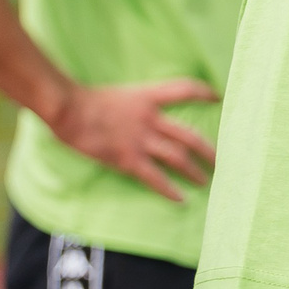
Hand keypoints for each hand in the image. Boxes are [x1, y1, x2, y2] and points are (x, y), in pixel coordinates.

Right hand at [45, 78, 219, 200]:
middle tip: (220, 160)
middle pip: (189, 135)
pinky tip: (180, 198)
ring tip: (205, 181)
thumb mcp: (120, 95)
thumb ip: (137, 104)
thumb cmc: (86, 100)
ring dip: (194, 170)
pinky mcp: (127, 158)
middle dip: (208, 150)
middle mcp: (150, 118)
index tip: (218, 97)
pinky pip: (154, 177)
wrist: (68, 108)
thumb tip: (147, 113)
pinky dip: (169, 189)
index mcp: (147, 97)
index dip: (203, 93)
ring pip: (177, 157)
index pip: (184, 89)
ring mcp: (140, 140)